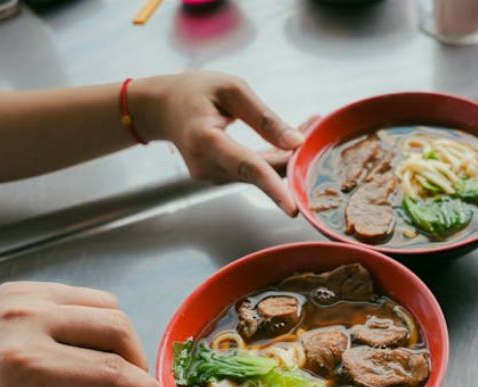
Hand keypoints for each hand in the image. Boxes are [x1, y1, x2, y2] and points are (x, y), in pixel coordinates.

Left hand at [0, 281, 172, 386]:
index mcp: (26, 364)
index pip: (111, 373)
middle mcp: (26, 320)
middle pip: (117, 329)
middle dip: (136, 365)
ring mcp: (24, 297)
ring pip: (107, 308)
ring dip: (119, 342)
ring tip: (104, 371)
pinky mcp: (24, 287)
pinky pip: (83, 298)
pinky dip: (95, 325)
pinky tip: (80, 349)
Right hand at [129, 71, 304, 214]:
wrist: (161, 107)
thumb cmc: (193, 91)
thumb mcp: (231, 89)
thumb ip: (264, 117)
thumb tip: (296, 142)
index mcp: (205, 140)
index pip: (246, 166)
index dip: (272, 186)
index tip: (292, 207)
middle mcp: (207, 166)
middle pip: (260, 171)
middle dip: (292, 156)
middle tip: (316, 126)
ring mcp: (212, 176)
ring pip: (260, 173)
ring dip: (285, 156)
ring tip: (305, 124)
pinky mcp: (219, 177)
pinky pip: (253, 172)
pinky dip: (272, 159)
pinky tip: (286, 142)